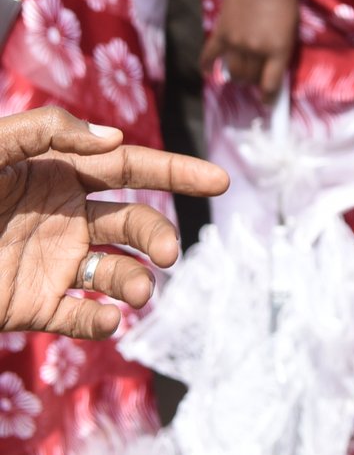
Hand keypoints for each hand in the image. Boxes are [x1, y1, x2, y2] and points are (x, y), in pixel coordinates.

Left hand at [0, 106, 228, 337]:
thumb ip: (46, 132)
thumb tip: (114, 141)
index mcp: (57, 173)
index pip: (129, 166)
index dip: (177, 172)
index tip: (221, 181)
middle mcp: (62, 216)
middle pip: (134, 222)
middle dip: (160, 236)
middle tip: (168, 253)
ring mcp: (50, 263)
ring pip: (116, 271)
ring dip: (136, 281)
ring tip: (134, 294)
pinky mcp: (31, 306)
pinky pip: (80, 316)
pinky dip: (100, 322)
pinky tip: (104, 320)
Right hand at [205, 0, 297, 96]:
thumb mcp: (293, 24)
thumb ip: (283, 46)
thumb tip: (274, 66)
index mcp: (278, 48)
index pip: (271, 83)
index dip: (269, 97)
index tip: (268, 103)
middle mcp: (255, 50)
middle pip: (251, 79)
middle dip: (256, 82)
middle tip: (258, 80)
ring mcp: (234, 43)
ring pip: (233, 72)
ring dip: (238, 77)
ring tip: (243, 74)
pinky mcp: (219, 33)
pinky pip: (208, 56)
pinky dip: (207, 67)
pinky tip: (208, 74)